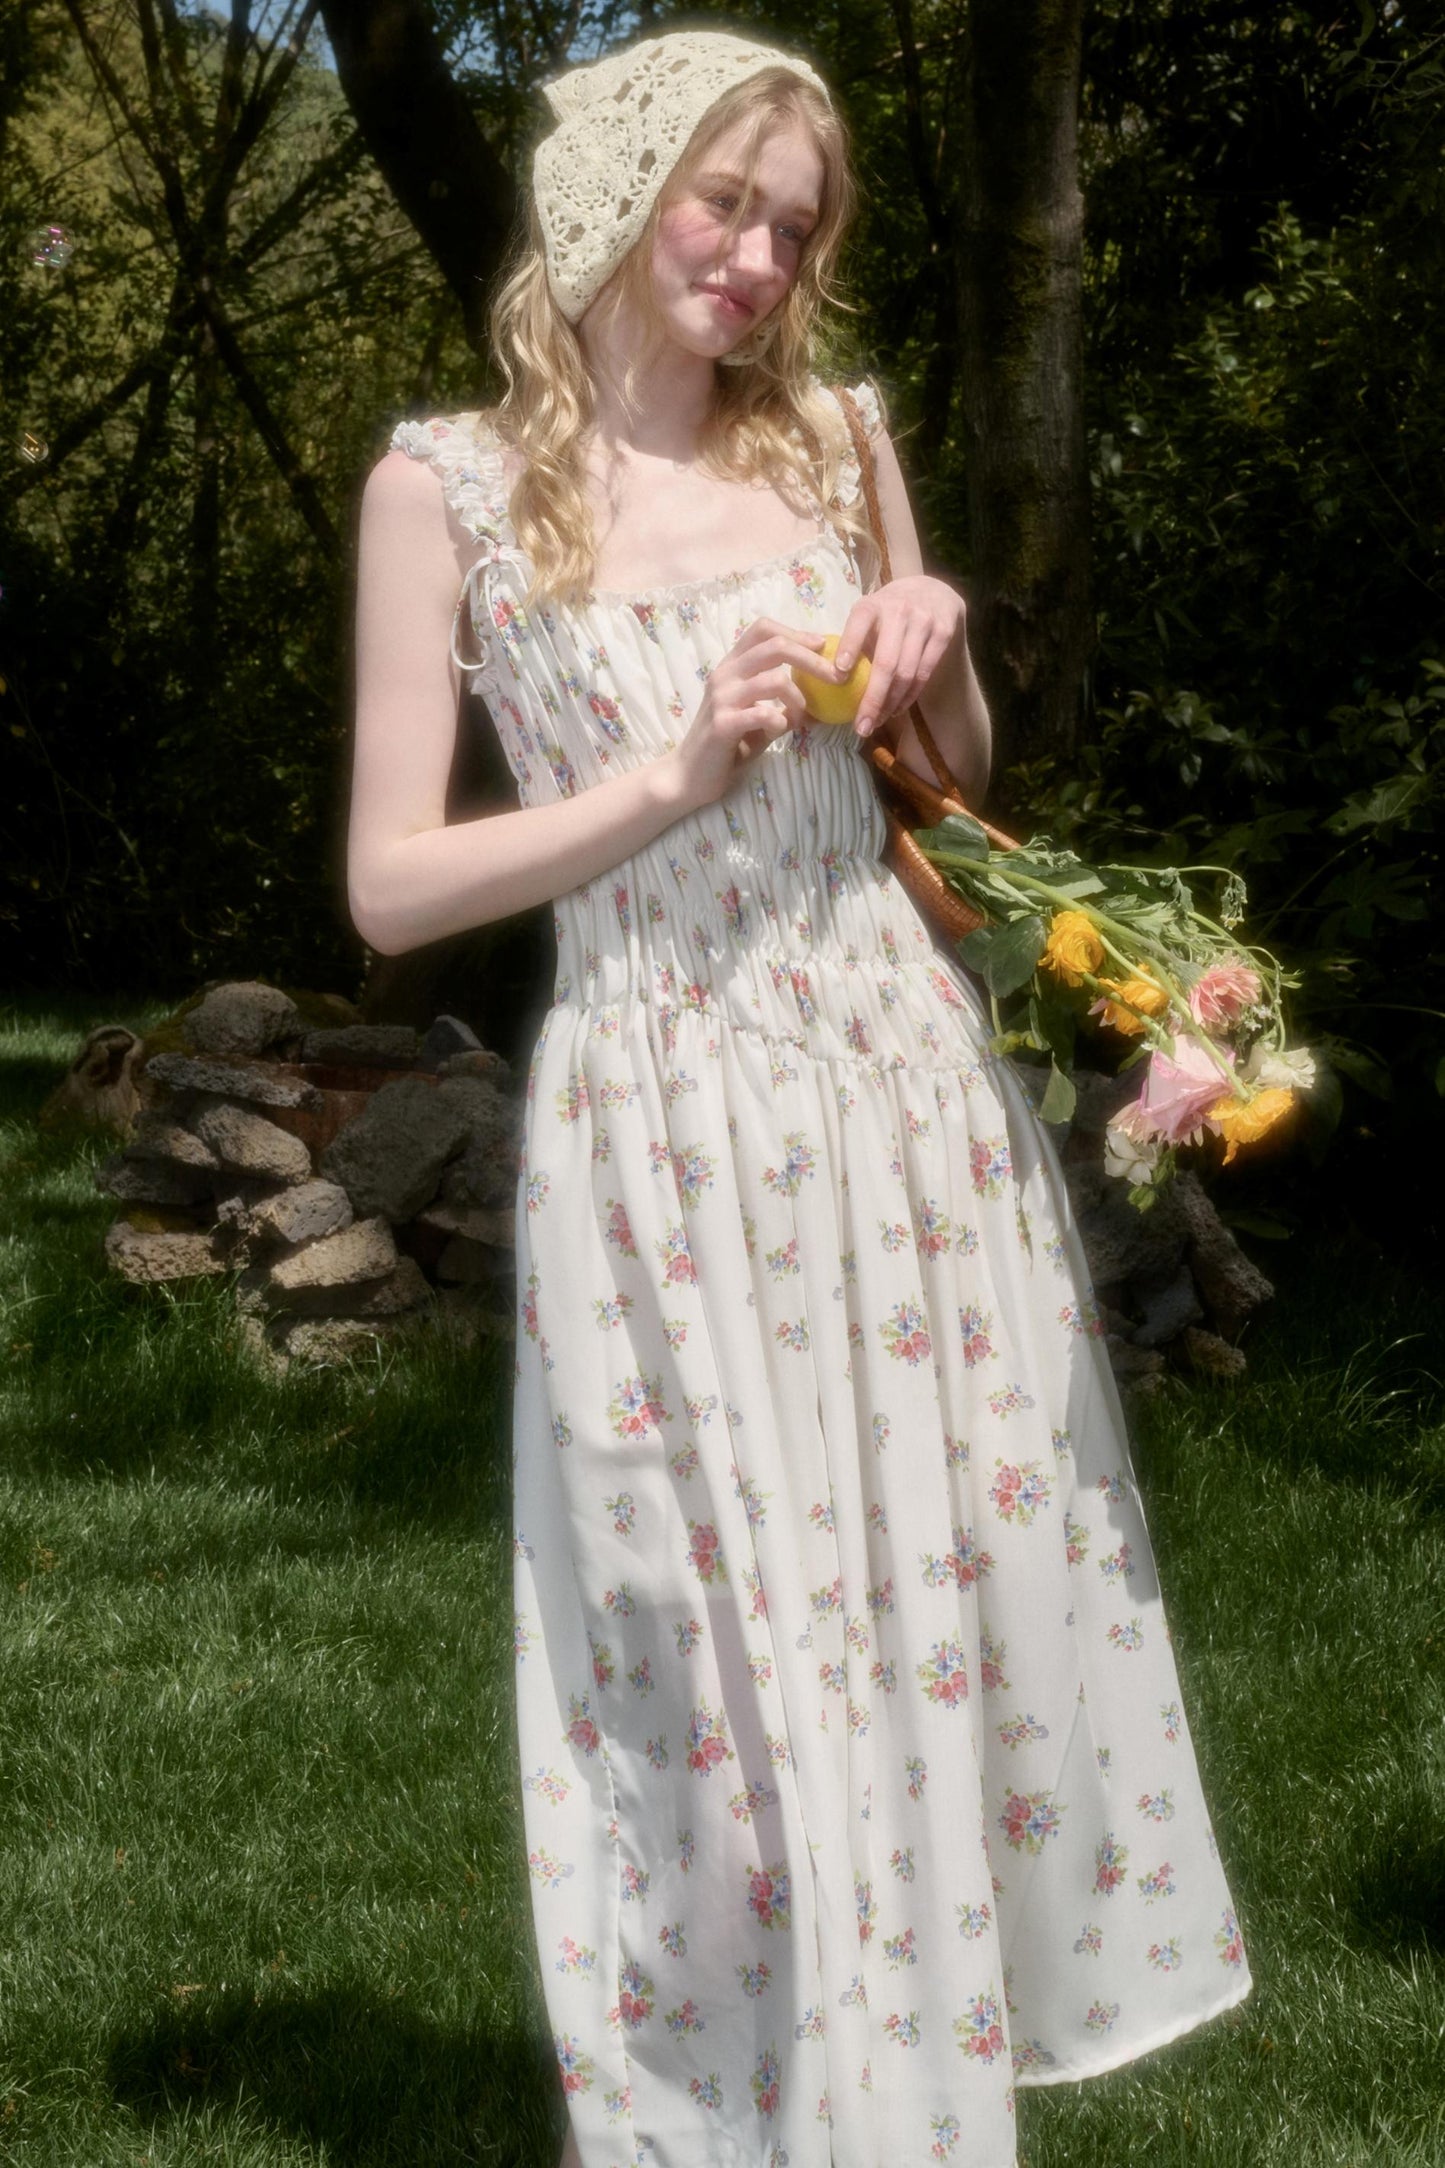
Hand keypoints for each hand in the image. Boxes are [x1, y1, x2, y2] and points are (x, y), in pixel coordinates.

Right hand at [663, 617, 837, 810]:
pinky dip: (781, 721)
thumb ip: (780, 702)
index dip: (796, 632)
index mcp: (732, 667)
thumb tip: (818, 695)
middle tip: (836, 676)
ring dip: (798, 699)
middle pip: (775, 646)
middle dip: (812, 659)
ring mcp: (722, 698)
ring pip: (774, 679)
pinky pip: (763, 713)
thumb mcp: (756, 716)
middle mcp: (725, 675)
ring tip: (800, 717)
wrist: (690, 775)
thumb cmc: (728, 745)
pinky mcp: (722, 724)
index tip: (821, 646)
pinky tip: (780, 730)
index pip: (762, 630)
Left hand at [833, 575, 968, 738]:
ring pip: (907, 674)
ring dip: (891, 704)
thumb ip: (851, 642)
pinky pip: (924, 674)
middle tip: (861, 727)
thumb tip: (824, 682)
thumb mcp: (869, 615)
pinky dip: (909, 697)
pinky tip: (896, 709)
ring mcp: (924, 622)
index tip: (837, 677)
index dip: (848, 649)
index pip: (858, 625)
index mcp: (872, 606)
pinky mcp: (943, 634)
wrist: (933, 590)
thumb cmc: (888, 613)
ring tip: (877, 722)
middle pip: (886, 663)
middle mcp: (899, 611)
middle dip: (872, 699)